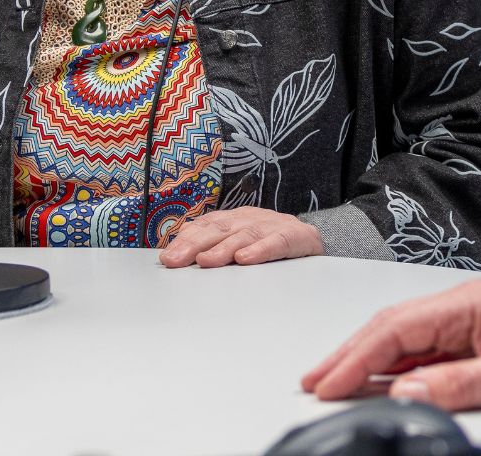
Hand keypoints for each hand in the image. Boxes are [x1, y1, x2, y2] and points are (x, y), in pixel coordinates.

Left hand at [157, 207, 324, 267]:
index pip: (206, 226)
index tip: (167, 257)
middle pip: (220, 229)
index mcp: (236, 219)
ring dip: (223, 249)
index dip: (186, 240)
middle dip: (194, 245)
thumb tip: (178, 252)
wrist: (314, 238)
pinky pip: (276, 242)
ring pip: (244, 235)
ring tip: (206, 261)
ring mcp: (272, 225)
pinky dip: (260, 250)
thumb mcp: (241, 241)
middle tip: (176, 261)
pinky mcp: (294, 236)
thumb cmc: (271, 242)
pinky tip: (246, 258)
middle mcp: (250, 218)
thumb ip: (214, 245)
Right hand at [301, 281, 480, 410]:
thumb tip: (405, 394)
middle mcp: (464, 307)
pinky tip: (384, 383)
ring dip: (370, 362)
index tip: (326, 383)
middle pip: (391, 330)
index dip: (354, 358)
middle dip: (348, 356)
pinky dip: (399, 367)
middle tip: (313, 382)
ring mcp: (471, 322)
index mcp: (467, 303)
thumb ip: (459, 385)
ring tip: (335, 383)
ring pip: (406, 340)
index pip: (395, 329)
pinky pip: (428, 352)